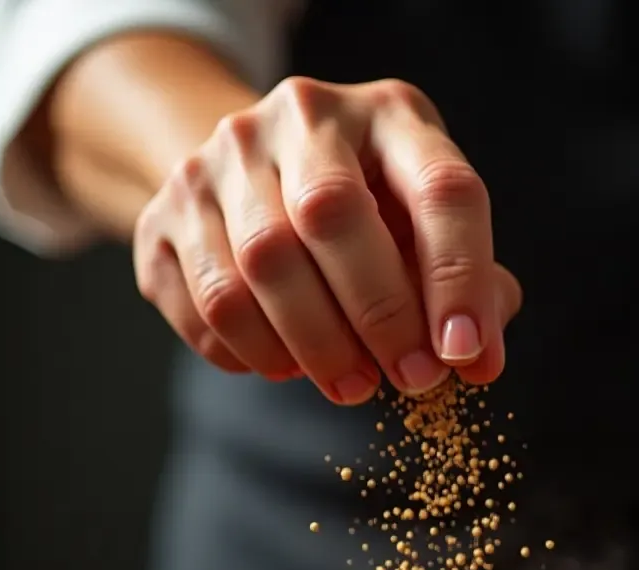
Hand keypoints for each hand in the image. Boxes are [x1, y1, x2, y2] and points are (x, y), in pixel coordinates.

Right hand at [133, 77, 521, 401]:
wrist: (252, 176)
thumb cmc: (365, 214)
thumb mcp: (425, 226)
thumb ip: (467, 284)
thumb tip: (476, 360)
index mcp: (388, 116)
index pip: (439, 188)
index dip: (459, 278)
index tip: (463, 354)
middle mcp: (298, 118)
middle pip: (330, 216)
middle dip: (379, 317)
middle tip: (410, 382)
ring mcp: (216, 162)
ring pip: (257, 268)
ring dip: (313, 348)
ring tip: (350, 384)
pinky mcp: (162, 216)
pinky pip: (204, 305)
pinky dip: (250, 353)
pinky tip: (284, 364)